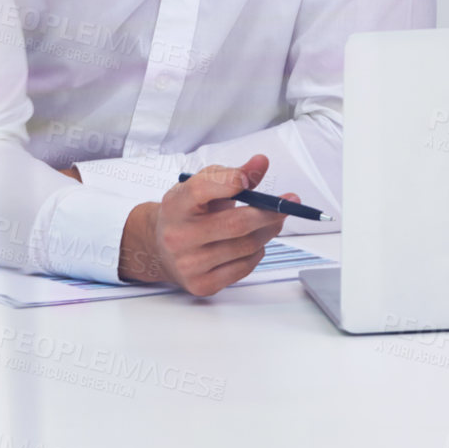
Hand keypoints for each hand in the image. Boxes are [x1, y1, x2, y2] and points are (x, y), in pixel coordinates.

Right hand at [116, 154, 298, 296]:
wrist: (159, 249)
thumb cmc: (187, 212)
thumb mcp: (201, 186)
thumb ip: (231, 174)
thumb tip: (261, 163)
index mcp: (176, 205)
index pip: (202, 189)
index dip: (230, 181)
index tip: (248, 177)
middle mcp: (178, 236)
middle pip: (236, 224)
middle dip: (270, 212)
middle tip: (289, 203)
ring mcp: (189, 264)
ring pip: (247, 246)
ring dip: (268, 231)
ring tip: (272, 221)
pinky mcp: (202, 285)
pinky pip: (244, 267)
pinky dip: (257, 252)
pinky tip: (253, 243)